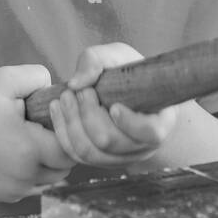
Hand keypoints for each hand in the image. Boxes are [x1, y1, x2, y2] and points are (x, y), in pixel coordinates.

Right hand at [0, 65, 75, 201]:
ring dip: (50, 160)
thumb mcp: (4, 80)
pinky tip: (18, 153)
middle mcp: (24, 176)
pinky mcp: (6, 198)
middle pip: (66, 165)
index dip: (68, 129)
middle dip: (62, 145)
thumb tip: (61, 89)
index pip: (71, 146)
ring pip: (53, 178)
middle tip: (44, 126)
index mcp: (28, 149)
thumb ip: (39, 77)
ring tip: (31, 138)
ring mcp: (15, 190)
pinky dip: (34, 172)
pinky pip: (35, 186)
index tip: (53, 115)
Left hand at [50, 43, 179, 167]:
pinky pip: (77, 156)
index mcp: (160, 122)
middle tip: (79, 91)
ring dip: (71, 124)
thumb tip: (76, 83)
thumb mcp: (120, 57)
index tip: (114, 105)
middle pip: (110, 141)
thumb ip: (98, 60)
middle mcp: (142, 146)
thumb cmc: (130, 74)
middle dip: (88, 115)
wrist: (130, 93)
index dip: (130, 123)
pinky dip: (63, 133)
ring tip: (64, 98)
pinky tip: (57, 109)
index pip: (150, 132)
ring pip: (90, 152)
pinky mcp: (99, 160)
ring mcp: (120, 157)